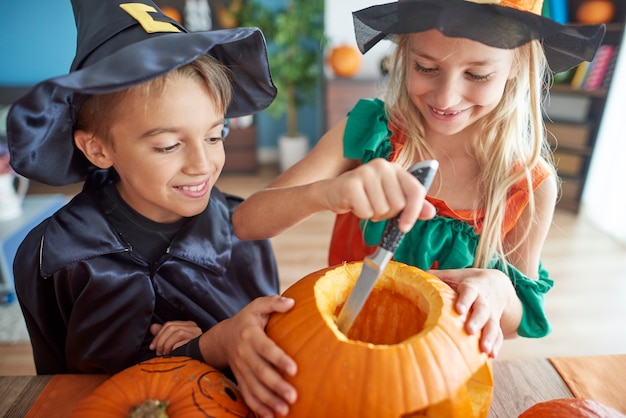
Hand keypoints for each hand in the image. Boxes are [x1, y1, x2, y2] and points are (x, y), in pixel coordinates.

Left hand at [149, 320, 201, 355]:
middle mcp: (194, 328)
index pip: (169, 325)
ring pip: (176, 332)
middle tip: (157, 351)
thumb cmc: (188, 354)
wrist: (202, 363)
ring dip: (166, 344)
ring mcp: (196, 334)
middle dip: (160, 340)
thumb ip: (164, 334)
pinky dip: (173, 348)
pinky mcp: (197, 342)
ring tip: (165, 354)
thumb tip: (153, 327)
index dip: (158, 335)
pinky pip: (181, 342)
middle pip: (171, 327)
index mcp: (189, 326)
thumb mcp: (174, 343)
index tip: (152, 347)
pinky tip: (172, 354)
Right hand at [214, 296, 296, 417]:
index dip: (279, 359)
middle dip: (276, 385)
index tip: (294, 368)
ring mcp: (240, 368)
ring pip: (254, 387)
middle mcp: (244, 353)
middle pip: (260, 372)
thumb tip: (292, 303)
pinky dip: (257, 407)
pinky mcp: (239, 379)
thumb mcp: (257, 305)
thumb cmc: (247, 319)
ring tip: (285, 410)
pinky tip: (270, 416)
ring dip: (269, 400)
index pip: (266, 348)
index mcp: (250, 335)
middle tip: (293, 396)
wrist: (223, 337)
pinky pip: (247, 395)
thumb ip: (273, 303)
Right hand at [323, 158, 435, 231]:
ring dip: (372, 214)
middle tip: (375, 207)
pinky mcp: (351, 184)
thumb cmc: (364, 196)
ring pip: (382, 209)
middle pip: (398, 204)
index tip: (405, 227)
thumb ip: (411, 205)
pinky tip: (354, 205)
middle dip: (387, 214)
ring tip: (364, 204)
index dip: (414, 212)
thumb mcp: (389, 199)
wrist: (331, 192)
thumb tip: (431, 212)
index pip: (415, 190)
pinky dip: (361, 214)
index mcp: (395, 168)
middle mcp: (382, 166)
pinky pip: (366, 212)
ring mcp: (365, 173)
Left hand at [428, 268, 520, 357]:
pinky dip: (496, 344)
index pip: (469, 293)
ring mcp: (491, 314)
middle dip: (477, 321)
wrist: (496, 285)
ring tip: (484, 350)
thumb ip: (437, 276)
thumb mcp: (454, 275)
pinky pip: (498, 335)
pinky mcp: (495, 324)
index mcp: (472, 287)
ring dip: (489, 337)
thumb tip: (414, 275)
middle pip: (482, 311)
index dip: (465, 300)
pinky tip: (491, 356)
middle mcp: (483, 301)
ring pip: (492, 325)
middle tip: (470, 331)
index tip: (458, 310)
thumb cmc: (467, 281)